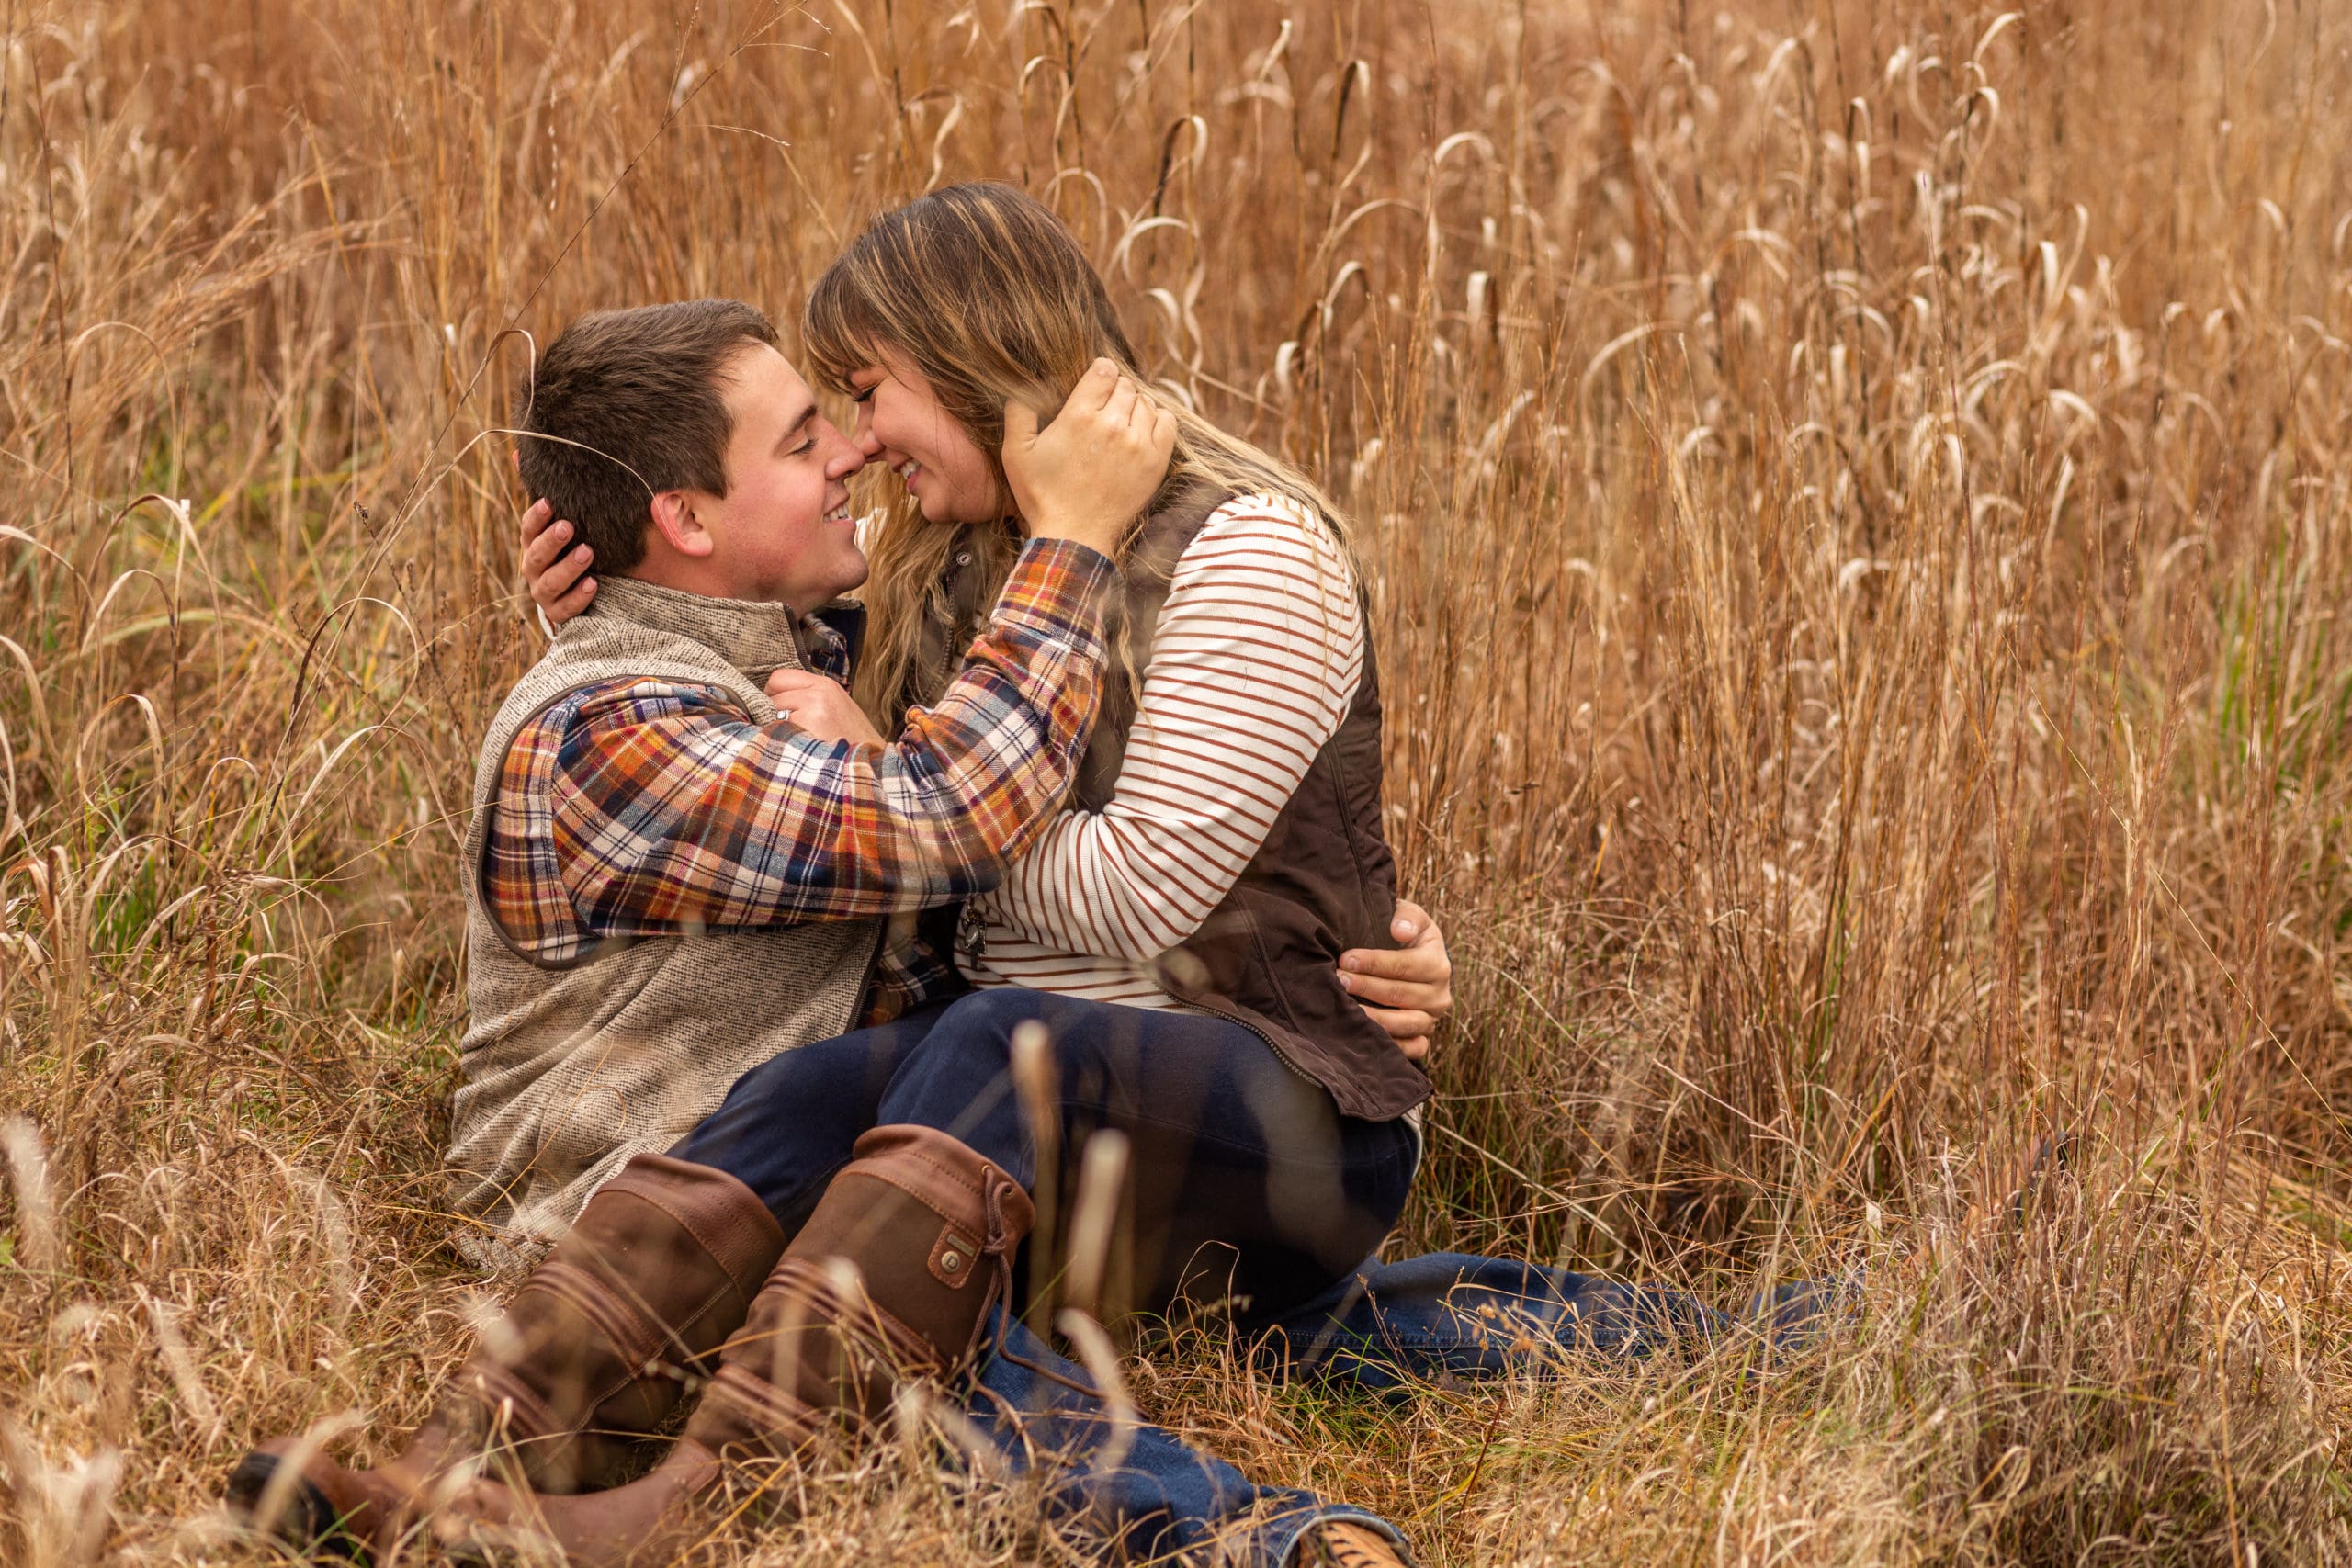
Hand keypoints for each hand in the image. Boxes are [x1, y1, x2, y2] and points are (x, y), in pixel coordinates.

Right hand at [522, 498, 597, 623]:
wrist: (582, 592)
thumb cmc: (580, 549)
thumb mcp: (580, 529)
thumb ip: (578, 506)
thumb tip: (564, 468)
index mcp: (535, 544)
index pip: (529, 528)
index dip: (536, 516)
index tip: (549, 502)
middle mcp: (534, 568)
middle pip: (537, 555)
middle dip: (551, 541)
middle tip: (568, 527)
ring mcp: (543, 593)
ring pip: (550, 583)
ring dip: (568, 567)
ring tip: (587, 552)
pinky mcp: (558, 613)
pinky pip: (565, 608)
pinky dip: (578, 597)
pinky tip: (593, 584)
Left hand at [765, 668, 885, 745]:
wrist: (872, 765)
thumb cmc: (854, 742)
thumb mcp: (837, 708)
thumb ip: (811, 697)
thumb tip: (774, 700)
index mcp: (826, 685)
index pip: (780, 677)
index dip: (772, 693)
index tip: (774, 708)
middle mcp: (819, 693)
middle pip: (771, 693)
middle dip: (770, 711)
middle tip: (783, 728)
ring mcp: (812, 710)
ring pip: (771, 713)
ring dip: (774, 727)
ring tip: (794, 741)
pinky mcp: (804, 729)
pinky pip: (776, 731)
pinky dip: (780, 741)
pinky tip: (796, 750)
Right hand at [1001, 358, 1177, 555]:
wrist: (1074, 536)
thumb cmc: (1042, 495)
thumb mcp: (1016, 452)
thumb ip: (1018, 413)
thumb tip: (1023, 386)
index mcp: (1079, 415)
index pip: (1104, 370)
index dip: (1098, 373)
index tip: (1094, 385)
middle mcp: (1113, 424)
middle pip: (1125, 385)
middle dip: (1114, 391)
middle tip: (1102, 410)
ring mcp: (1138, 443)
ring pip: (1146, 401)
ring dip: (1134, 406)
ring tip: (1120, 422)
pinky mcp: (1155, 462)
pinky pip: (1168, 422)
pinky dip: (1157, 419)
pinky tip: (1142, 429)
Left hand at [1339, 900, 1452, 1061]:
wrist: (1415, 960)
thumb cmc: (1405, 936)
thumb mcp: (1411, 917)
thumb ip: (1406, 916)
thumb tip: (1399, 931)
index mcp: (1438, 963)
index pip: (1407, 965)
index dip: (1375, 963)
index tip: (1346, 959)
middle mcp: (1440, 994)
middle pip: (1401, 994)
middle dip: (1366, 987)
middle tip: (1338, 981)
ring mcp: (1432, 1019)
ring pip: (1406, 1024)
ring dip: (1375, 1018)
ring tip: (1347, 1008)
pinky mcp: (1424, 1037)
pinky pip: (1413, 1049)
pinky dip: (1392, 1046)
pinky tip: (1365, 1036)